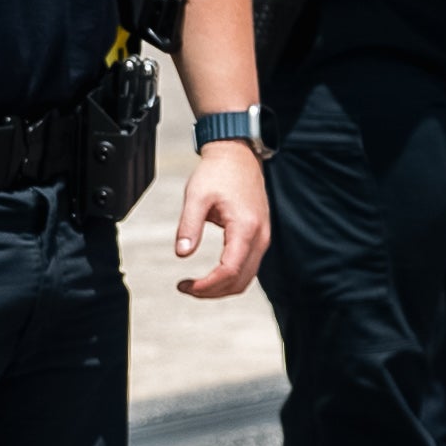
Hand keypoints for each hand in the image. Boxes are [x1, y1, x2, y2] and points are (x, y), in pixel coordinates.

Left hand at [170, 143, 269, 298]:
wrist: (238, 154)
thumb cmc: (218, 171)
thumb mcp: (196, 196)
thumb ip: (189, 226)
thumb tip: (182, 254)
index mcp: (245, 228)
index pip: (229, 270)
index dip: (207, 285)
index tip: (185, 285)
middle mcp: (260, 236)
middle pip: (240, 280)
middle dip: (212, 291)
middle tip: (186, 288)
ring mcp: (263, 237)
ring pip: (246, 277)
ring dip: (221, 287)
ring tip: (195, 284)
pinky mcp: (260, 235)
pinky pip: (248, 266)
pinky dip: (230, 276)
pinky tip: (211, 274)